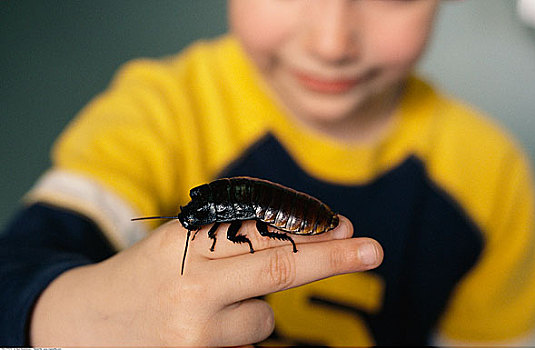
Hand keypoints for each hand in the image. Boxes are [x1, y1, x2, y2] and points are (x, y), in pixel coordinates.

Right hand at [30, 215, 382, 346]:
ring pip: (262, 318)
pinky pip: (244, 346)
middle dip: (331, 257)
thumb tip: (301, 242)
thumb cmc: (143, 277)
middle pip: (277, 268)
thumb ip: (232, 240)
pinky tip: (197, 331)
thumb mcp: (178, 245)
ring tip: (204, 310)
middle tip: (371, 249)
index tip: (345, 227)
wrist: (80, 324)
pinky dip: (234, 335)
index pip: (260, 231)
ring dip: (251, 310)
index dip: (308, 230)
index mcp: (184, 242)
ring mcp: (194, 332)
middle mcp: (190, 285)